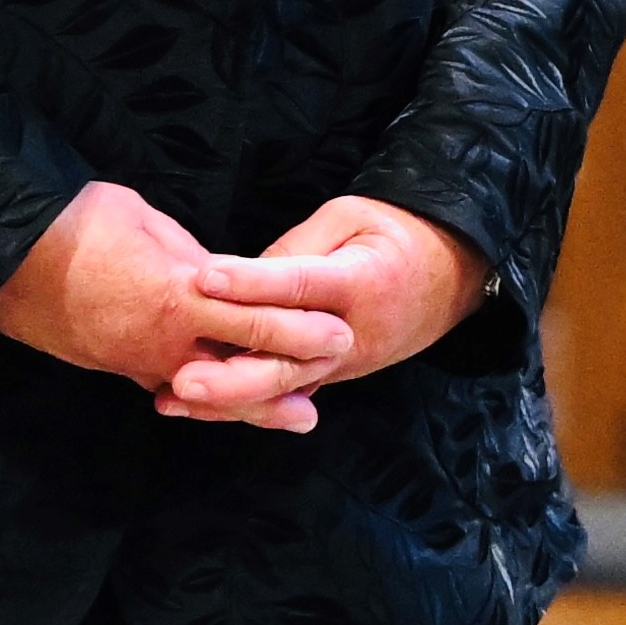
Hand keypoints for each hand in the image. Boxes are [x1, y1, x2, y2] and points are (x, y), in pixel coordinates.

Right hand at [0, 178, 343, 406]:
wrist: (2, 260)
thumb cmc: (76, 225)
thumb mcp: (148, 224)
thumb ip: (191, 257)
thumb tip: (220, 276)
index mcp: (179, 296)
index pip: (256, 319)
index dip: (300, 326)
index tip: (338, 329)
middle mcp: (165, 342)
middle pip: (243, 367)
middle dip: (292, 374)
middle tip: (333, 377)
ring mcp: (140, 362)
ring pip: (210, 391)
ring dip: (255, 403)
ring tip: (298, 414)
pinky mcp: (118, 369)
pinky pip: (172, 387)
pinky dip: (205, 397)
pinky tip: (226, 402)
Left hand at [149, 196, 487, 434]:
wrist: (452, 273)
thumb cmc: (395, 234)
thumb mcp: (351, 218)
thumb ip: (297, 250)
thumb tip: (240, 278)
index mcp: (362, 282)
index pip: (299, 285)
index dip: (251, 283)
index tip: (203, 278)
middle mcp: (354, 333)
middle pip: (289, 361)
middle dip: (233, 375)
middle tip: (182, 378)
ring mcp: (345, 362)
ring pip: (283, 388)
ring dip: (228, 398)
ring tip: (173, 398)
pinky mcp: (333, 373)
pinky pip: (285, 392)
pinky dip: (242, 401)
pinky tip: (193, 406)